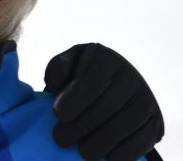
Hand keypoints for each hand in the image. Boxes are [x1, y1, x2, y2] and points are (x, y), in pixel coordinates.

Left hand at [44, 43, 162, 159]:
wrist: (112, 86)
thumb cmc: (81, 76)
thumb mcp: (68, 65)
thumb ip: (59, 68)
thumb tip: (54, 83)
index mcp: (105, 59)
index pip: (93, 80)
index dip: (75, 99)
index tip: (59, 114)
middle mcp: (130, 76)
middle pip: (108, 104)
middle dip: (82, 125)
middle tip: (61, 139)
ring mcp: (145, 98)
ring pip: (127, 122)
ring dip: (102, 141)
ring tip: (83, 152)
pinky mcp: (154, 120)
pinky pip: (143, 139)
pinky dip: (125, 151)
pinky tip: (108, 157)